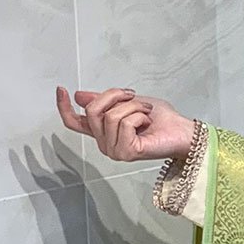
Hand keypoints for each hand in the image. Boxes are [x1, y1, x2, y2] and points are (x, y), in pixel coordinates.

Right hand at [55, 85, 195, 161]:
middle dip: (114, 95)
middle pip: (92, 111)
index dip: (63, 107)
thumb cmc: (161, 119)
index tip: (62, 89)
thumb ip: (104, 101)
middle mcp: (105, 144)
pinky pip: (124, 123)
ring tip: (146, 112)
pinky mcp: (126, 153)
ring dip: (132, 106)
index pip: (74, 123)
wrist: (182, 130)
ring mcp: (114, 151)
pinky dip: (139, 116)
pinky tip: (148, 123)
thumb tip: (79, 96)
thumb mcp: (128, 102)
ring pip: (110, 116)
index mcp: (103, 132)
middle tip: (134, 96)